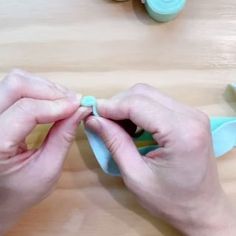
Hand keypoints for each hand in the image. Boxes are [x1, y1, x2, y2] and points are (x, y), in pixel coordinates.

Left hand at [0, 70, 87, 234]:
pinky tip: (52, 101)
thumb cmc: (19, 191)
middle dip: (50, 90)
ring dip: (45, 87)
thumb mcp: (47, 169)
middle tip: (73, 102)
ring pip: (15, 81)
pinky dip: (38, 90)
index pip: (26, 110)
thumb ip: (64, 137)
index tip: (79, 106)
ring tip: (64, 102)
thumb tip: (81, 110)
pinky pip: (15, 88)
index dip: (57, 105)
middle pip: (16, 84)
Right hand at [85, 84, 235, 235]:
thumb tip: (93, 119)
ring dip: (128, 106)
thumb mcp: (135, 175)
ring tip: (118, 127)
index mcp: (181, 132)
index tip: (92, 114)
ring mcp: (193, 113)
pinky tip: (134, 127)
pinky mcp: (190, 116)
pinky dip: (140, 110)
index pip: (137, 104)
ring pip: (150, 94)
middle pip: (143, 93)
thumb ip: (114, 143)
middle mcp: (191, 115)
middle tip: (104, 123)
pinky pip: (158, 102)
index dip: (110, 106)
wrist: (202, 208)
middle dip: (118, 104)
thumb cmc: (170, 200)